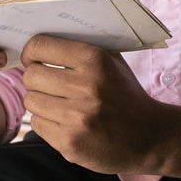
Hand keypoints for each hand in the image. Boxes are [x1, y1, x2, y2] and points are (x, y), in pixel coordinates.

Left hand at [20, 35, 170, 173]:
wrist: (150, 137)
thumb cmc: (125, 95)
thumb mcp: (112, 62)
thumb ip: (81, 48)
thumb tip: (42, 38)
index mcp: (95, 60)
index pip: (40, 46)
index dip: (32, 52)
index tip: (35, 59)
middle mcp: (86, 87)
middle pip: (30, 76)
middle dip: (35, 79)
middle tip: (47, 84)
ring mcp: (78, 117)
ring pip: (31, 101)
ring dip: (40, 102)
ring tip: (58, 104)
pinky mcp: (71, 142)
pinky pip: (37, 124)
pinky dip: (46, 123)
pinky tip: (64, 122)